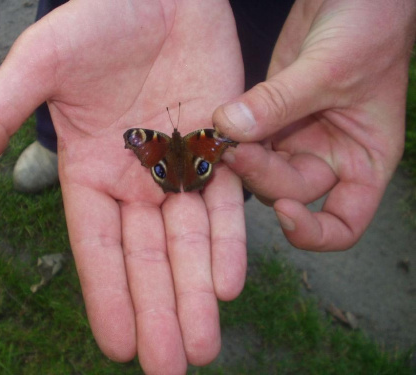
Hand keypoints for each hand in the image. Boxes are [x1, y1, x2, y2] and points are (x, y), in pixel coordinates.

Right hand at [0, 0, 245, 371]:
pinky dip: (227, 243)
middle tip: (170, 368)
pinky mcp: (219, 150)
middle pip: (147, 260)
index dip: (108, 297)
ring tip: (202, 346)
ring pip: (188, 244)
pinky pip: (223, 205)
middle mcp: (136, 182)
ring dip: (195, 294)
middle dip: (158, 313)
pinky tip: (228, 285)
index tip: (117, 349)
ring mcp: (179, 169)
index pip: (97, 249)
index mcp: (90, 173)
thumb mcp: (40, 63)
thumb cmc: (98, 19)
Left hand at [214, 0, 415, 250]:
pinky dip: (232, 133)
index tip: (284, 208)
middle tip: (233, 146)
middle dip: (261, 174)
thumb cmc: (370, 25)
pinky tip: (218, 123)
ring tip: (221, 134)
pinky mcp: (272, 113)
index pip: (343, 223)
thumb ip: (280, 102)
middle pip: (288, 189)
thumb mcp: (331, 67)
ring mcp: (298, 135)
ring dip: (240, 156)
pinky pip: (248, 135)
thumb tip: (231, 128)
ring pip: (261, 166)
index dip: (313, 231)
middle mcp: (329, 154)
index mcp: (364, 159)